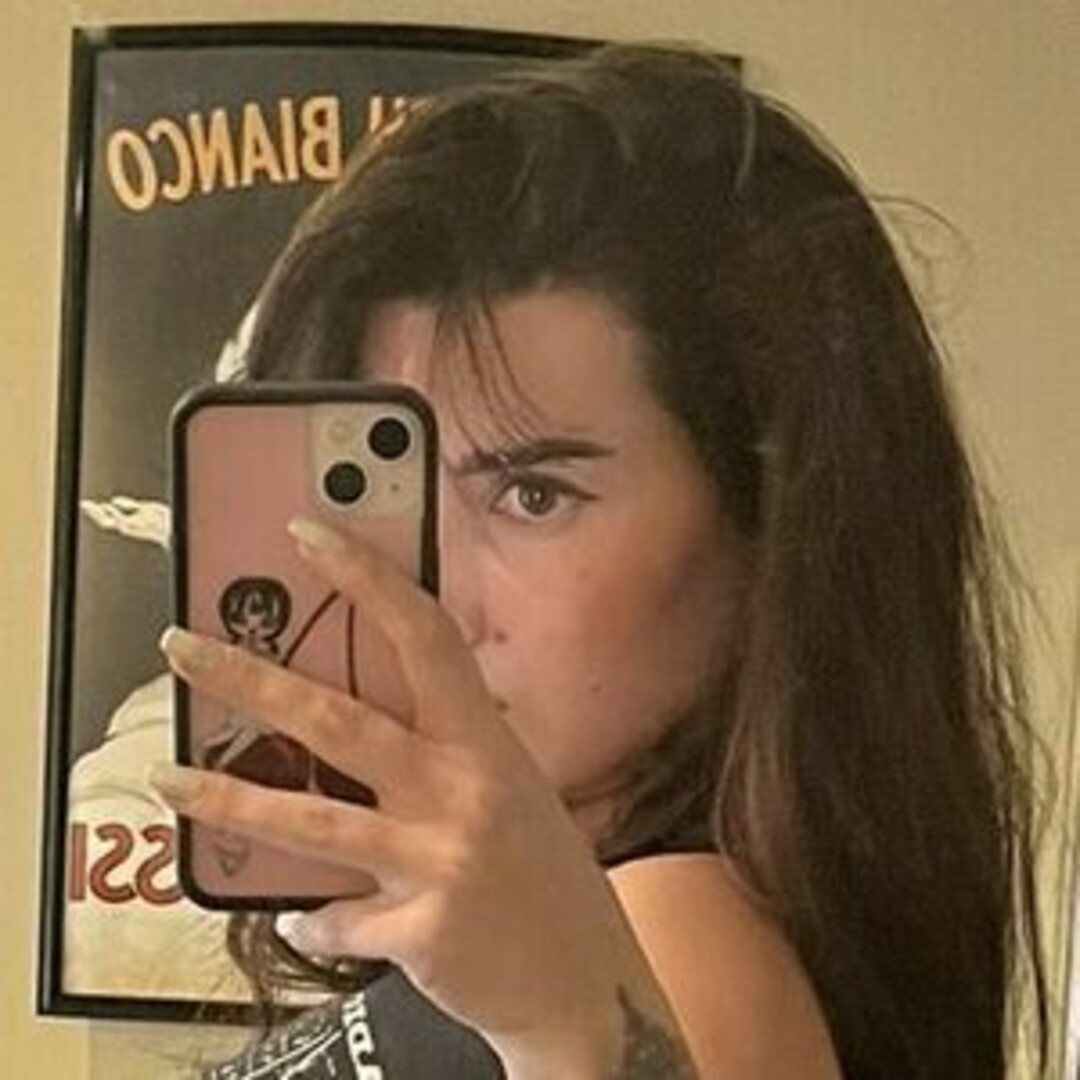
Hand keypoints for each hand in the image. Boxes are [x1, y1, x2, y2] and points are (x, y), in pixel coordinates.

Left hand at [152, 515, 678, 1074]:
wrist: (586, 981)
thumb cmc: (545, 875)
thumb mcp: (508, 790)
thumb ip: (442, 753)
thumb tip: (352, 724)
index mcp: (487, 742)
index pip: (424, 636)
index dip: (367, 578)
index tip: (309, 534)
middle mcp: (463, 790)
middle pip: (340, 721)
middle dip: (253, 680)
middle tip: (183, 648)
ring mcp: (440, 860)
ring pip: (312, 821)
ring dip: (230, 798)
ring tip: (167, 775)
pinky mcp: (419, 930)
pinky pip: (336, 918)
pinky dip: (316, 918)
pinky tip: (308, 919)